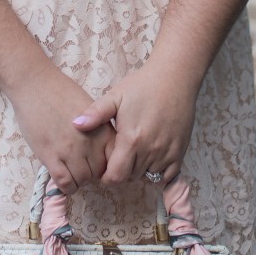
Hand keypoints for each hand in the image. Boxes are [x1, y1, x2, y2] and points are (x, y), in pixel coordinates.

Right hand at [7, 65, 114, 195]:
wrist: (36, 84)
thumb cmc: (62, 92)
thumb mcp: (91, 108)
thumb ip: (100, 129)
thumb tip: (103, 149)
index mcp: (102, 129)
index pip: (115, 159)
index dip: (107, 165)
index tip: (98, 163)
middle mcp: (90, 143)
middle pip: (98, 172)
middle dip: (92, 172)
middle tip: (82, 166)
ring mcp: (70, 151)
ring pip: (82, 180)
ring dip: (78, 179)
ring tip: (71, 170)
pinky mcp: (51, 156)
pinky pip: (65, 183)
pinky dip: (67, 186)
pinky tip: (63, 179)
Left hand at [70, 61, 196, 186]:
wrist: (174, 77)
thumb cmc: (142, 86)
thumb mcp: (115, 96)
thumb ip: (95, 114)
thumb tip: (75, 125)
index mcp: (131, 140)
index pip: (116, 177)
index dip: (107, 177)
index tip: (105, 168)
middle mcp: (150, 151)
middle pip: (131, 178)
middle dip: (122, 172)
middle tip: (119, 156)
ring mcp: (167, 152)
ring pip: (148, 177)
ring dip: (139, 171)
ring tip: (134, 153)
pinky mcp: (180, 151)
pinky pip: (167, 175)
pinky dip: (158, 173)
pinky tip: (151, 158)